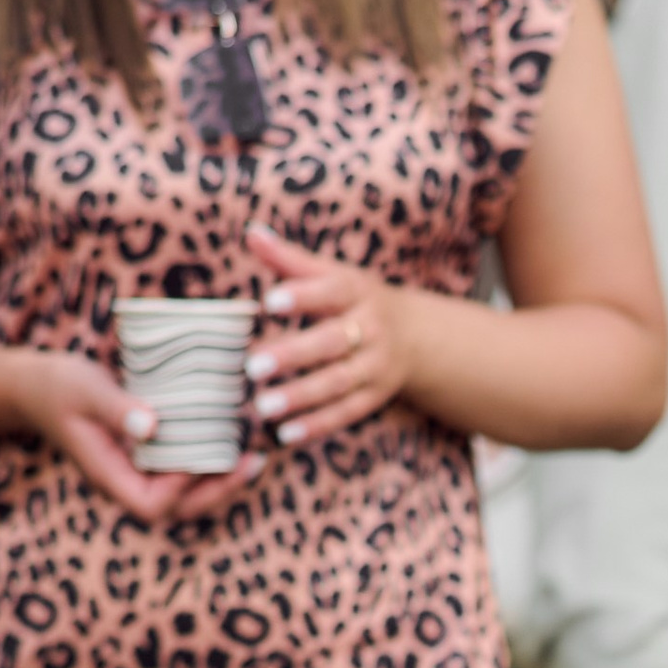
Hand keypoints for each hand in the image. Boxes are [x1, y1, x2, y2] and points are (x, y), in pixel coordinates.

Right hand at [9, 349, 260, 526]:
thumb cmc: (58, 385)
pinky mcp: (145, 461)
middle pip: (178, 510)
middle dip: (218, 493)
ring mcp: (135, 475)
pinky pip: (181, 474)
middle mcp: (125, 483)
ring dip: (220, 483)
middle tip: (253, 462)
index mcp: (107, 476)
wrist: (38, 386)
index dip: (181, 488)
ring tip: (253, 457)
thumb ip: (116, 408)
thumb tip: (152, 426)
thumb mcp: (85, 389)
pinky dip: (208, 465)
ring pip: (185, 497)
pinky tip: (232, 444)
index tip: (201, 455)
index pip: (151, 505)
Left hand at [245, 218, 414, 444]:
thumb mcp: (333, 274)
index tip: (269, 303)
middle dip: (293, 355)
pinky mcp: (374, 397)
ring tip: (262, 405)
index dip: (302, 297)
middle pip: (331, 342)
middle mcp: (371, 329)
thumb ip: (290, 258)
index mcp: (357, 292)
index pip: (330, 292)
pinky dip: (316, 425)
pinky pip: (346, 413)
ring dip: (300, 396)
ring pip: (338, 383)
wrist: (416, 337)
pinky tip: (285, 433)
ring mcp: (375, 366)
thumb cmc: (357, 299)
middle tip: (252, 366)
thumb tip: (251, 234)